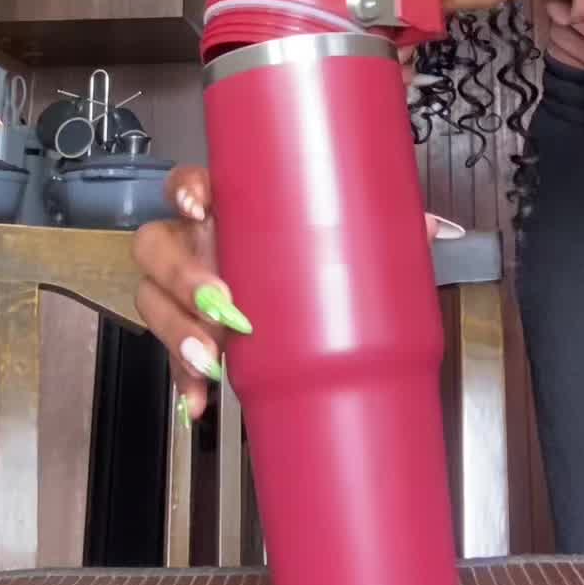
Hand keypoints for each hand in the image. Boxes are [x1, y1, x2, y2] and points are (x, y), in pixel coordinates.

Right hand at [133, 164, 449, 420]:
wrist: (312, 323)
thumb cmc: (311, 258)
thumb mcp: (347, 240)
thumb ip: (383, 230)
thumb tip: (429, 228)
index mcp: (230, 209)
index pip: (189, 184)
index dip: (186, 191)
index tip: (202, 205)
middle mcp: (198, 245)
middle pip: (158, 245)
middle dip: (182, 274)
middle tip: (219, 298)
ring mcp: (186, 293)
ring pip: (154, 300)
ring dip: (177, 329)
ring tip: (212, 356)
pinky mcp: (190, 337)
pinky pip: (171, 359)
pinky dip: (184, 382)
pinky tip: (202, 400)